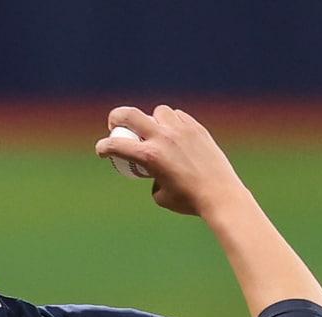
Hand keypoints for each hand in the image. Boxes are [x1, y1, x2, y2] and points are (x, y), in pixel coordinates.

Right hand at [94, 105, 247, 218]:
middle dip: (116, 117)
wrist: (220, 195)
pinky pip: (178, 117)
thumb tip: (155, 171)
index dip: (102, 146)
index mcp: (149, 156)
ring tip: (155, 133)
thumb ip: (152, 177)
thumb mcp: (160, 195)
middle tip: (116, 125)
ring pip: (158, 111)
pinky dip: (172, 123)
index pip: (115, 145)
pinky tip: (174, 134)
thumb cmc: (188, 201)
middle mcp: (163, 138)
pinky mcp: (197, 129)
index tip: (101, 150)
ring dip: (151, 119)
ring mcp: (181, 130)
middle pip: (130, 114)